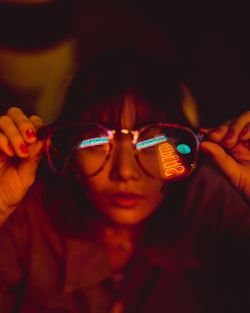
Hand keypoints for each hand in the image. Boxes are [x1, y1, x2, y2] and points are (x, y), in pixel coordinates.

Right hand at [0, 107, 45, 223]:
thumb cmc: (10, 191)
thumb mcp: (27, 174)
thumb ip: (35, 157)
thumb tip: (46, 139)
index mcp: (24, 142)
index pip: (32, 121)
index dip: (36, 126)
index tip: (39, 138)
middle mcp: (9, 137)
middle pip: (15, 113)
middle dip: (24, 124)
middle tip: (30, 139)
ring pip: (4, 120)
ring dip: (14, 134)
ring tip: (20, 152)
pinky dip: (2, 139)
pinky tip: (8, 152)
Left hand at [200, 110, 249, 202]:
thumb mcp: (234, 175)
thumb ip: (219, 159)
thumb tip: (202, 144)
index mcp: (232, 148)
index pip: (220, 132)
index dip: (214, 131)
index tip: (210, 135)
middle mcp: (244, 140)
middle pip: (232, 122)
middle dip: (225, 128)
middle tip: (221, 138)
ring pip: (246, 117)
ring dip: (236, 126)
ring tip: (236, 140)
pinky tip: (247, 140)